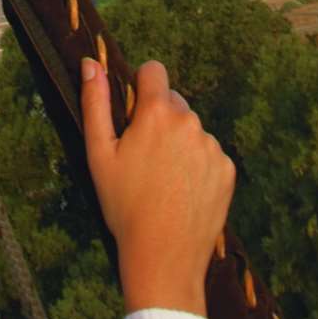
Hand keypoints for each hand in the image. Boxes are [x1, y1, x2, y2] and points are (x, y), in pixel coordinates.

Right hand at [82, 57, 235, 318]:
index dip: (141, 86)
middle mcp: (190, 122)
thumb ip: (95, 102)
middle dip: (159, 119)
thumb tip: (90, 62)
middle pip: (173, 102)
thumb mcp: (99, 154)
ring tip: (163, 182)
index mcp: (157, 113)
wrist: (164, 256)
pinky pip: (209, 154)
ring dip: (179, 143)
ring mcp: (212, 146)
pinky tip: (182, 193)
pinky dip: (197, 165)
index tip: (133, 113)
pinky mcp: (227, 169)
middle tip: (143, 158)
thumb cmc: (124, 206)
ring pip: (191, 130)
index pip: (154, 71)